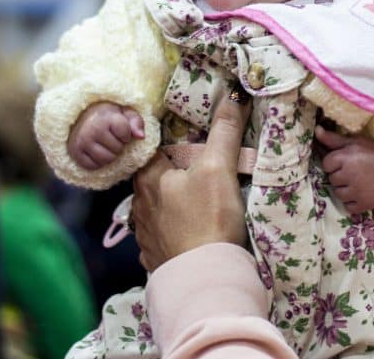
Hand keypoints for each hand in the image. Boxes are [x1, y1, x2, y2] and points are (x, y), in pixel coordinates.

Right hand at [67, 102, 144, 169]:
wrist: (81, 117)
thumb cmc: (108, 116)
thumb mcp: (124, 113)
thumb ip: (136, 122)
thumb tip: (141, 136)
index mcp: (105, 116)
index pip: (125, 134)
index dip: (126, 134)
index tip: (119, 129)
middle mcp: (92, 129)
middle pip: (117, 150)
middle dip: (118, 145)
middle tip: (110, 136)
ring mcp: (82, 141)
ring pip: (106, 160)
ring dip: (109, 155)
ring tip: (105, 144)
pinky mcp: (75, 152)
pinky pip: (93, 166)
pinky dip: (97, 161)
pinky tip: (96, 150)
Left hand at [132, 88, 251, 271]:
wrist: (206, 279)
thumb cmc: (208, 218)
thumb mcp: (219, 167)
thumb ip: (224, 131)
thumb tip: (234, 94)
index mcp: (148, 178)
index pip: (152, 147)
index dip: (168, 139)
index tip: (186, 136)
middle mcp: (139, 205)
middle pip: (154, 177)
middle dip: (171, 171)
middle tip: (196, 166)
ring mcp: (145, 235)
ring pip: (156, 207)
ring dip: (171, 201)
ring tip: (194, 198)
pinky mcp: (156, 258)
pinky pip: (162, 235)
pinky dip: (173, 229)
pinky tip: (189, 229)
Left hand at [316, 126, 373, 213]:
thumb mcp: (354, 142)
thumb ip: (333, 139)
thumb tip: (316, 130)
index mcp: (345, 158)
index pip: (326, 164)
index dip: (335, 162)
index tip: (346, 161)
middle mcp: (349, 175)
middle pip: (332, 179)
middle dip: (340, 175)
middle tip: (354, 171)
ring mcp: (357, 192)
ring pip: (338, 194)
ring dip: (345, 189)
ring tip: (357, 182)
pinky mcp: (364, 204)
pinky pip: (348, 207)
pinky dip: (352, 202)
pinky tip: (361, 193)